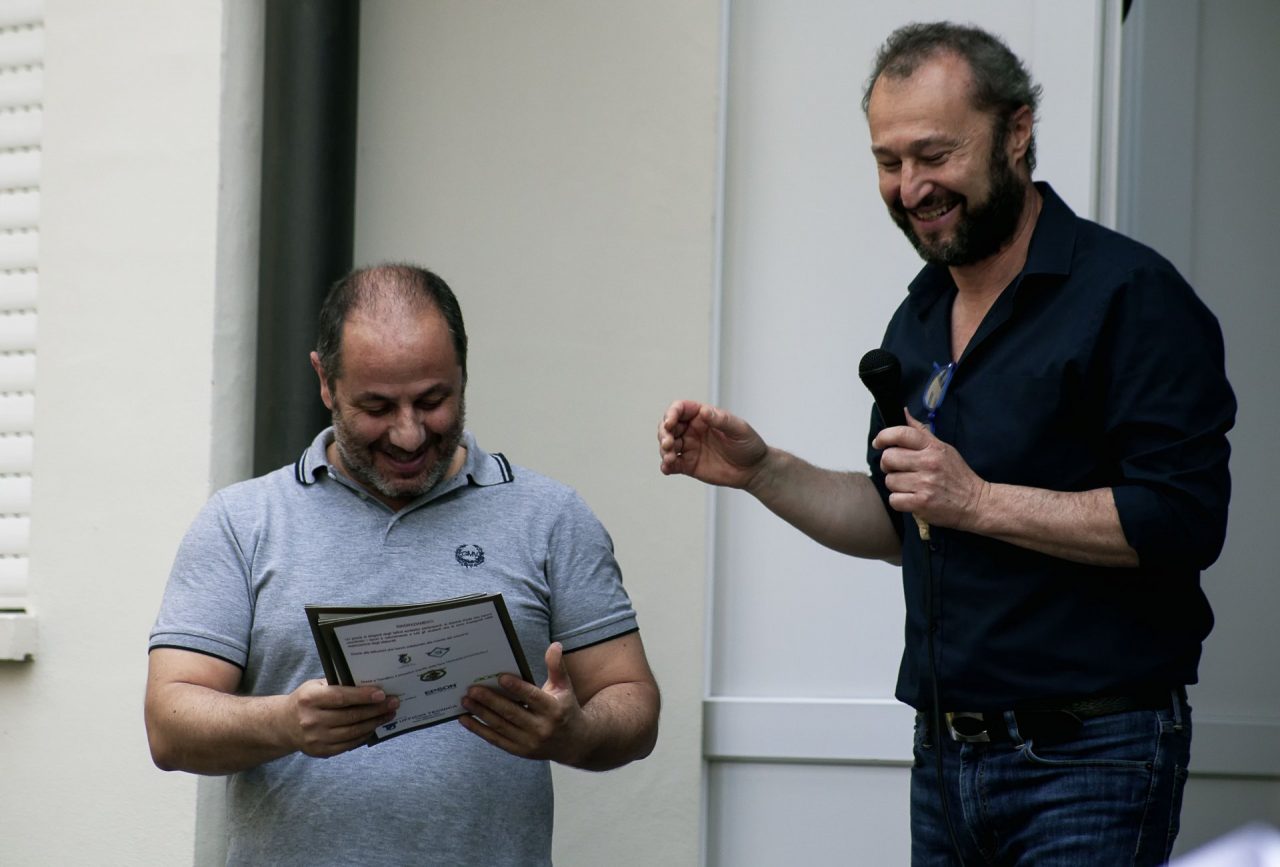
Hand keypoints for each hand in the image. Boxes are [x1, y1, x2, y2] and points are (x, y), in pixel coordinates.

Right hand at [285, 680, 399, 757]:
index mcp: (310, 699)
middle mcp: (311, 720)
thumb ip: (337, 685)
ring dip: (374, 723)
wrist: (284, 724)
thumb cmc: (306, 700)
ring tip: (389, 715)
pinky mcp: (320, 751)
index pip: (340, 697)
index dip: (362, 696)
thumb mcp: (315, 686)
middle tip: (394, 703)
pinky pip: (348, 745)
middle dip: (376, 710)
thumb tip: (369, 685)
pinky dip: (363, 736)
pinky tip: (374, 727)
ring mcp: (315, 738)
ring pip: (352, 732)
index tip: (382, 694)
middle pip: (350, 716)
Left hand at [458, 643, 586, 764]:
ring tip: (465, 701)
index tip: (499, 677)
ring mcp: (530, 742)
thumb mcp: (564, 687)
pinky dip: (479, 730)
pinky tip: (465, 719)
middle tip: (472, 689)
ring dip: (481, 714)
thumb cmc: (565, 708)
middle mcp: (542, 728)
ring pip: (501, 727)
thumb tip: (554, 645)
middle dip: (490, 701)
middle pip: (512, 713)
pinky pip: (496, 740)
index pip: (532, 697)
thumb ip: (556, 666)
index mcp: (554, 709)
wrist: (574, 743)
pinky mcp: (520, 751)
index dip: (516, 688)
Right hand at [657, 399, 768, 488]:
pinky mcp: (688, 465)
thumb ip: (721, 420)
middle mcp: (692, 430)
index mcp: (702, 417)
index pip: (680, 409)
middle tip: (668, 443)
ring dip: (663, 450)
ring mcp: (689, 447)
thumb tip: (703, 411)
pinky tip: (667, 468)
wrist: (754, 469)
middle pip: (668, 426)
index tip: (670, 422)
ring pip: (667, 445)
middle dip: (664, 433)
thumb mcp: (739, 429)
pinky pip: (672, 464)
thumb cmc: (749, 445)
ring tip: (669, 458)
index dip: (671, 413)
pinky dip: (666, 466)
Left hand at [873, 408, 988, 530]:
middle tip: (898, 469)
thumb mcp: (943, 448)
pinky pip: (894, 499)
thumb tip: (904, 413)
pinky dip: (899, 500)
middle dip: (888, 464)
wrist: (976, 503)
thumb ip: (921, 432)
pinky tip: (911, 498)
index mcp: (933, 448)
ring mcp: (924, 484)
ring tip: (910, 485)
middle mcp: (928, 463)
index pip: (901, 434)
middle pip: (889, 458)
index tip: (879, 442)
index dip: (884, 436)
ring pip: (890, 480)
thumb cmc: (958, 475)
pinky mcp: (921, 503)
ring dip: (895, 485)